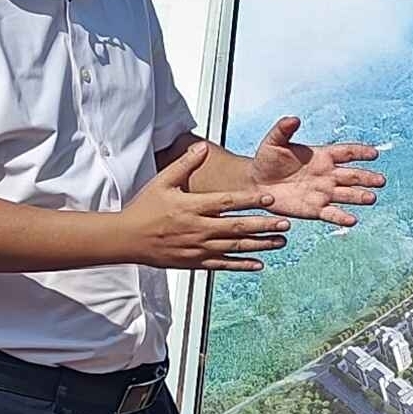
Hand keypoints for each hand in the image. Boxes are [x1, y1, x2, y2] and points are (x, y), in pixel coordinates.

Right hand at [117, 149, 291, 273]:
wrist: (127, 239)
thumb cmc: (144, 208)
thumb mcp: (162, 181)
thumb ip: (185, 164)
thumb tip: (202, 147)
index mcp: (191, 207)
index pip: (226, 202)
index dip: (249, 200)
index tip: (269, 199)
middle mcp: (197, 229)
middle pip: (237, 227)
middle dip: (263, 225)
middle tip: (285, 223)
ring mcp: (197, 248)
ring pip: (234, 248)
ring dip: (259, 245)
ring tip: (280, 242)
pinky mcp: (195, 263)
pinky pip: (223, 265)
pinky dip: (241, 265)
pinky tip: (259, 264)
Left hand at [245, 116, 386, 225]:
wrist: (256, 183)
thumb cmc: (266, 160)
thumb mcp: (273, 141)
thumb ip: (284, 130)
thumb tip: (294, 119)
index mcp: (322, 156)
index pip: (347, 152)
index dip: (361, 152)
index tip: (374, 154)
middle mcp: (328, 175)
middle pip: (353, 175)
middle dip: (367, 178)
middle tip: (380, 181)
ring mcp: (324, 193)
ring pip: (347, 195)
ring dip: (360, 196)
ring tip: (371, 198)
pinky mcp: (315, 209)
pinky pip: (332, 213)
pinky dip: (341, 217)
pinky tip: (352, 220)